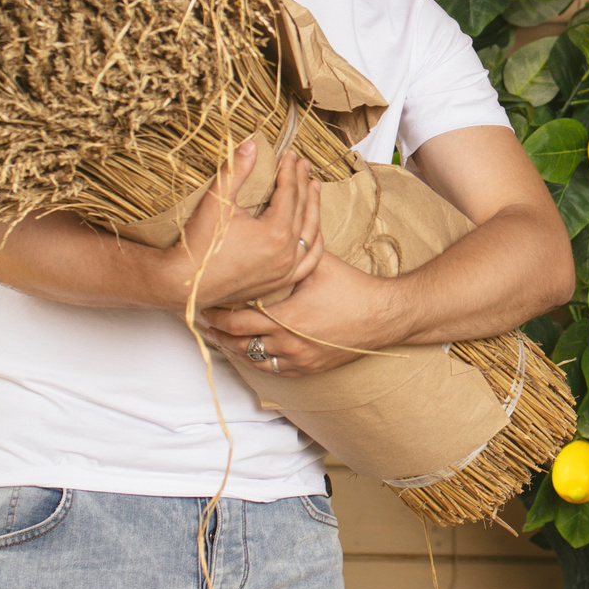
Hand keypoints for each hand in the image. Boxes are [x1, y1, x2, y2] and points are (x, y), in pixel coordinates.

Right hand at [172, 140, 323, 312]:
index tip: (290, 155)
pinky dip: (314, 243)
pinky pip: (309, 262)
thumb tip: (251, 144)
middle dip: (303, 184)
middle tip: (304, 165)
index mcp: (276, 232)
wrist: (186, 282)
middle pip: (302, 210)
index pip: (289, 193)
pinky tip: (314, 230)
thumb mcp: (218, 201)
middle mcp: (287, 253)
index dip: (289, 171)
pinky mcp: (280, 283)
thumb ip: (236, 170)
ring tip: (314, 188)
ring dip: (314, 210)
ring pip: (311, 235)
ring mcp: (286, 271)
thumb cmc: (200, 243)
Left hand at [201, 250, 389, 377]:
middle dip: (219, 333)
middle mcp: (289, 344)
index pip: (236, 323)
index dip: (216, 316)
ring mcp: (299, 360)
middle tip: (204, 322)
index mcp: (286, 318)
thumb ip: (291, 248)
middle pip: (239, 344)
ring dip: (234, 349)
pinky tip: (249, 351)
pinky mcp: (309, 368)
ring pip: (254, 361)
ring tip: (220, 338)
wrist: (384, 315)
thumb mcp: (317, 264)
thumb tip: (277, 217)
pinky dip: (257, 360)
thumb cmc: (352, 287)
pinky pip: (274, 371)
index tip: (205, 305)